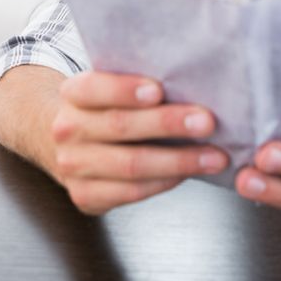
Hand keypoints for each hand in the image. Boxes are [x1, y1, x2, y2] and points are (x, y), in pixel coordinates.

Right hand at [51, 71, 228, 214]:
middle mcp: (67, 130)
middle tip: (207, 122)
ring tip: (214, 157)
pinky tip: (188, 173)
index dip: (125, 90)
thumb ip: (138, 86)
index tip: (159, 90)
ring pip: (131, 164)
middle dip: (167, 124)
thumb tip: (192, 84)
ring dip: (178, 161)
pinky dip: (165, 182)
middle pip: (120, 126)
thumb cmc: (106, 111)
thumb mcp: (109, 89)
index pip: (94, 88)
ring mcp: (72, 166)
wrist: (67, 145)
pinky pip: (132, 191)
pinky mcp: (85, 196)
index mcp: (72, 94)